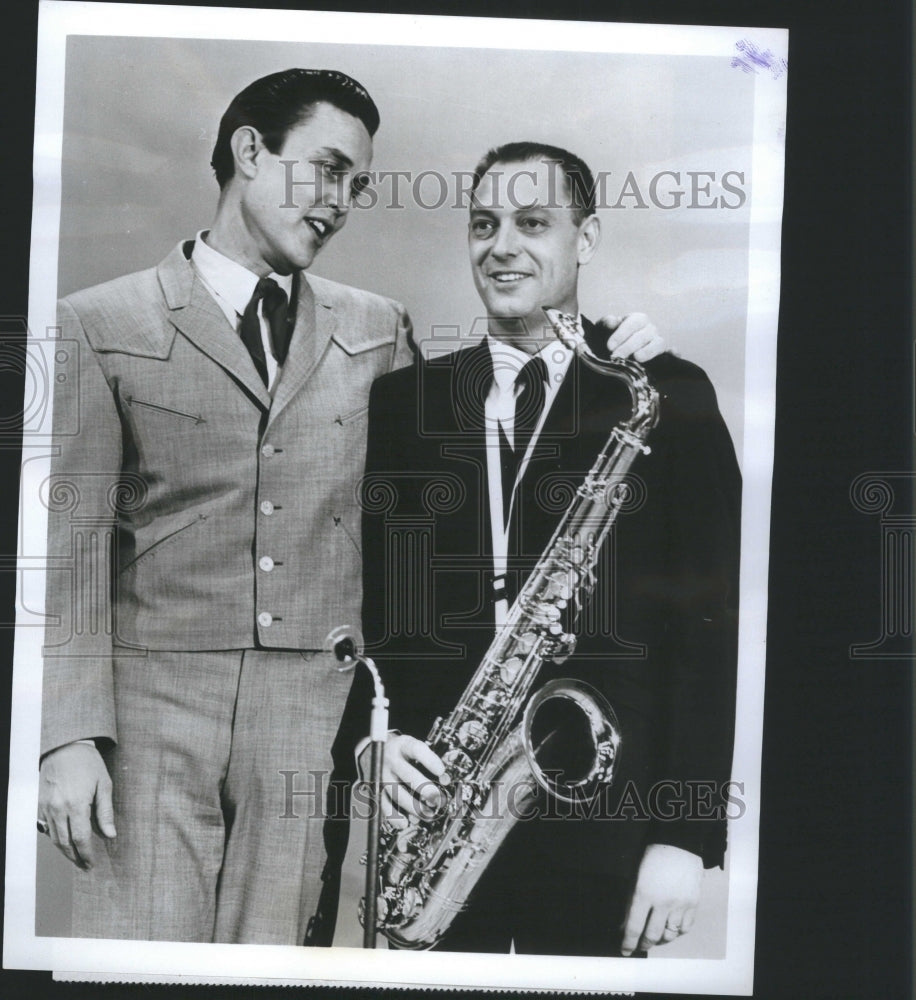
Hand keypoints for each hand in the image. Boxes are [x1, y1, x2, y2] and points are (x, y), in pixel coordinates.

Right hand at [38, 742, 115, 869]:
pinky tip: (65, 841)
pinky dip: (55, 838)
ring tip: (76, 858)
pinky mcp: (39, 805)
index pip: (81, 839)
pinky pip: (46, 828)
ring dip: (64, 851)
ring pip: (54, 838)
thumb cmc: (88, 764)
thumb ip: (105, 812)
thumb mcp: (104, 784)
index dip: (86, 854)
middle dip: (75, 857)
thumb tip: (110, 835)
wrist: (64, 748)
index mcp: (76, 804)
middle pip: (65, 843)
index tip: (92, 864)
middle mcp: (58, 809)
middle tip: (85, 866)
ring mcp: (46, 807)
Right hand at [377, 735, 448, 829]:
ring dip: (414, 807)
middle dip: (424, 788)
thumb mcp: (414, 746)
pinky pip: (384, 804)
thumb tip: (446, 779)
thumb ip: (430, 760)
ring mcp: (382, 775)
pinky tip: (405, 822)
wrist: (376, 749)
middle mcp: (391, 759)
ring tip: (429, 814)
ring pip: (397, 793)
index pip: (416, 749)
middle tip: (437, 798)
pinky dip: (394, 816)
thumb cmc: (402, 750)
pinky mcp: (377, 788)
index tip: (441, 771)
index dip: (430, 760)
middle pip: (407, 774)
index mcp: (403, 745)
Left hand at [597, 312, 666, 361]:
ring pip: (659, 343)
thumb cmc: (611, 337)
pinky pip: (672, 353)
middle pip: (644, 335)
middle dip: (629, 346)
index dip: (621, 334)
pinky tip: (672, 357)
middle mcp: (650, 329)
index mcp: (638, 319)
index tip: (609, 346)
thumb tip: (612, 322)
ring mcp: (658, 342)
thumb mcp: (605, 329)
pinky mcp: (664, 355)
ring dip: (648, 351)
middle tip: (616, 356)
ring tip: (637, 358)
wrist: (618, 351)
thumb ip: (607, 323)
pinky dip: (674, 354)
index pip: (633, 323)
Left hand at [620, 843, 701, 954]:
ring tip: (654, 937)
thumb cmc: (652, 857)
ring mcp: (680, 904)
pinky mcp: (693, 903)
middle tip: (639, 945)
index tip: (624, 950)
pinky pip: (685, 928)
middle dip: (643, 944)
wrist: (678, 842)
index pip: (633, 927)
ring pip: (670, 935)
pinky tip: (670, 928)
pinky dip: (676, 932)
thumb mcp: (634, 877)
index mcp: (643, 893)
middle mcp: (662, 902)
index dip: (627, 943)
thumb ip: (629, 903)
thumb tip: (624, 926)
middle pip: (652, 936)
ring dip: (660, 940)